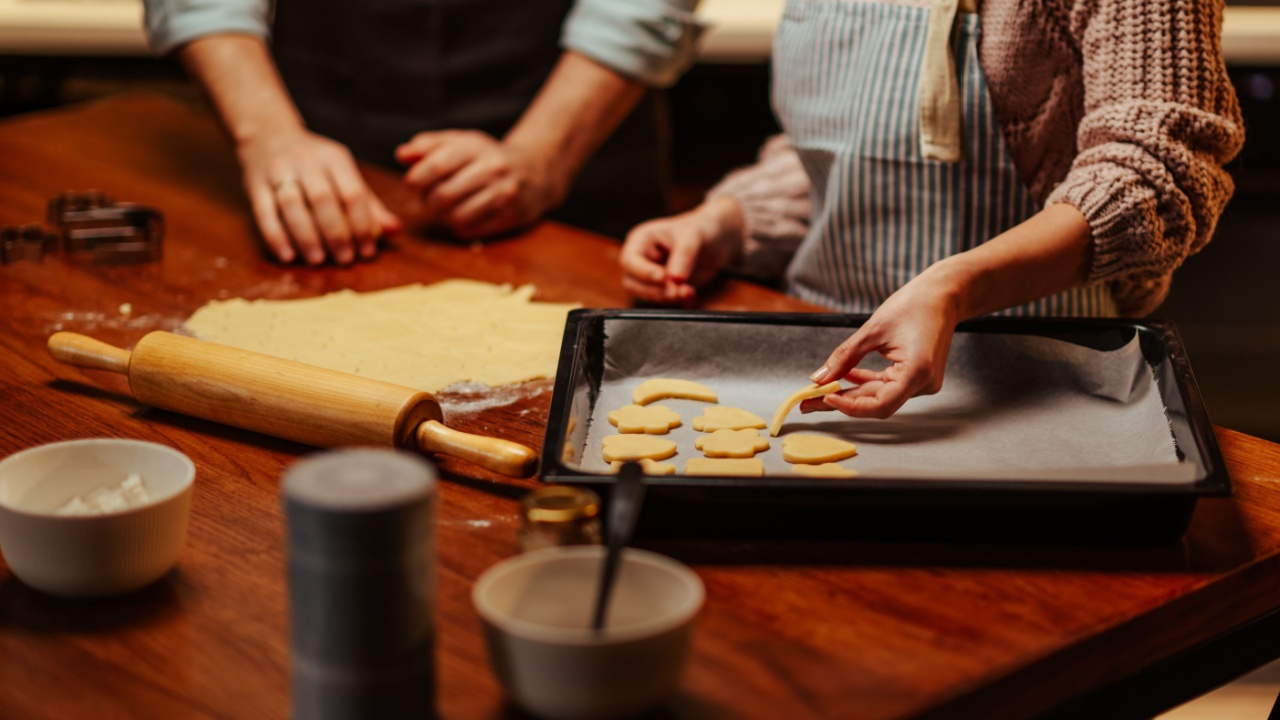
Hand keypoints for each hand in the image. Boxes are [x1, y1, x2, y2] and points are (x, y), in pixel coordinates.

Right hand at [239, 128, 400, 264]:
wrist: (269, 136)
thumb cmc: (316, 166)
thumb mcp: (344, 175)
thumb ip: (369, 204)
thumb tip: (394, 231)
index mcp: (335, 158)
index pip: (353, 193)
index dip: (362, 225)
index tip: (367, 251)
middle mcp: (306, 160)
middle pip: (323, 200)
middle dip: (336, 234)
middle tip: (345, 260)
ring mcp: (278, 170)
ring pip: (292, 205)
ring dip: (307, 237)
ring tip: (318, 261)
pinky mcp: (255, 184)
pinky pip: (264, 212)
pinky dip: (276, 236)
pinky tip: (288, 256)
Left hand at [396, 130, 556, 238]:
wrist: (535, 170)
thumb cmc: (487, 157)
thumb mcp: (461, 142)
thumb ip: (429, 145)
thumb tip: (402, 155)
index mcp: (476, 147)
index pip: (436, 166)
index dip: (416, 180)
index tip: (413, 185)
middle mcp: (492, 169)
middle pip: (443, 195)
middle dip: (427, 201)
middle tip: (428, 199)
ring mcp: (504, 195)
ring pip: (456, 216)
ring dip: (443, 216)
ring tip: (446, 207)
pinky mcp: (510, 217)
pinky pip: (470, 230)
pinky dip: (459, 226)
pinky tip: (463, 214)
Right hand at [619, 197, 744, 303]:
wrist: (717, 238)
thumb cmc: (700, 228)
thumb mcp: (694, 236)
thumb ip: (684, 255)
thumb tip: (675, 279)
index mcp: (641, 239)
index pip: (630, 260)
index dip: (643, 272)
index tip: (662, 277)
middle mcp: (642, 259)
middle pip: (633, 282)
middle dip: (654, 290)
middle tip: (676, 291)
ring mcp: (651, 275)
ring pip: (646, 294)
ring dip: (665, 298)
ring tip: (687, 293)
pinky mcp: (664, 288)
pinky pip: (663, 300)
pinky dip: (676, 301)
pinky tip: (689, 296)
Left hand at [801, 269, 962, 418]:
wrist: (944, 295)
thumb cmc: (914, 305)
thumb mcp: (872, 329)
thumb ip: (845, 356)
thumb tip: (819, 378)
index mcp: (917, 372)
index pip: (880, 405)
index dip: (850, 407)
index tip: (824, 398)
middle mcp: (923, 384)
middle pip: (876, 403)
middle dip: (841, 402)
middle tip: (808, 403)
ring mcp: (922, 383)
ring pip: (879, 395)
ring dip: (850, 393)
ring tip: (818, 392)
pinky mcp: (917, 377)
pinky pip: (887, 386)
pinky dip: (866, 382)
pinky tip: (846, 376)